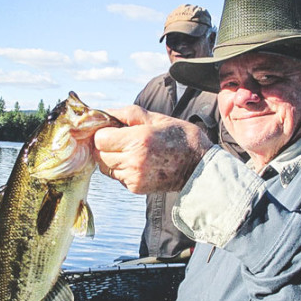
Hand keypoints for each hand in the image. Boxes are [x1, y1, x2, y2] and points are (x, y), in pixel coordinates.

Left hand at [94, 105, 211, 193]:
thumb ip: (127, 114)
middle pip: (100, 154)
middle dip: (107, 146)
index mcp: (138, 140)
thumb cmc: (180, 138)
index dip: (104, 133)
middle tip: (122, 140)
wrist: (199, 167)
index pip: (100, 139)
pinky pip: (117, 177)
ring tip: (131, 152)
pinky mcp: (136, 188)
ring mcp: (134, 177)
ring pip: (106, 167)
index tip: (113, 130)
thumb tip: (103, 112)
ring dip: (113, 159)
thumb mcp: (157, 118)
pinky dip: (122, 170)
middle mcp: (134, 160)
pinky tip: (138, 163)